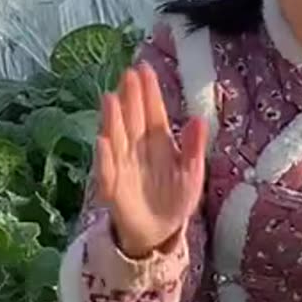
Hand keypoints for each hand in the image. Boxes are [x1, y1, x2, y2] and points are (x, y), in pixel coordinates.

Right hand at [94, 63, 207, 258]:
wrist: (159, 232)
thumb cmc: (174, 198)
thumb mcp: (191, 173)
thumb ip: (194, 148)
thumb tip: (198, 119)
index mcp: (159, 143)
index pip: (153, 113)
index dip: (149, 92)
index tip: (144, 69)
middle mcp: (137, 149)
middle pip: (133, 119)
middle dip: (130, 98)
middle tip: (128, 74)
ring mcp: (123, 166)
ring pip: (117, 138)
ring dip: (113, 120)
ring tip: (111, 99)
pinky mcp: (113, 188)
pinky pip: (107, 170)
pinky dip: (105, 157)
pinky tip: (103, 141)